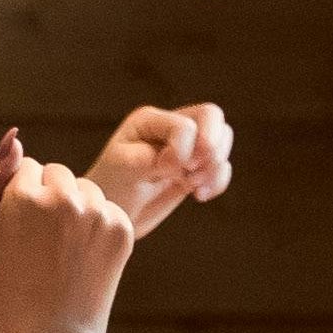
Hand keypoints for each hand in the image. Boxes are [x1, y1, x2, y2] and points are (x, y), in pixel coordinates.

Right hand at [0, 158, 134, 332]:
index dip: (20, 193)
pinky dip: (96, 224)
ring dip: (74, 205)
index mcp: (23, 197)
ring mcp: (96, 213)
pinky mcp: (122, 227)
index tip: (19, 224)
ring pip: (83, 187)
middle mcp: (62, 198)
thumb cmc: (5, 288)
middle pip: (56, 171)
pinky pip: (106, 207)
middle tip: (41, 235)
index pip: (24, 166)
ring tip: (60, 246)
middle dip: (48, 193)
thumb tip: (3, 135)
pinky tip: (81, 254)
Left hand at [84, 103, 234, 238]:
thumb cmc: (109, 189)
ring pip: (223, 137)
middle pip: (212, 115)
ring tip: (191, 185)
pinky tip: (198, 196)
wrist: (111, 216)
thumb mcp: (124, 168)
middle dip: (212, 146)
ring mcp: (185, 148)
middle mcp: (170, 127)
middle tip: (192, 171)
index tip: (162, 171)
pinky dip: (218, 182)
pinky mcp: (194, 170)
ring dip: (215, 165)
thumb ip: (155, 157)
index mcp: (150, 120)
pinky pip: (222, 166)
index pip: (185, 124)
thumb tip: (185, 161)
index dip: (182, 150)